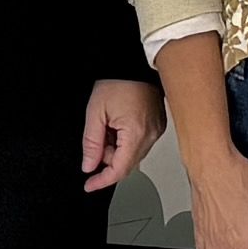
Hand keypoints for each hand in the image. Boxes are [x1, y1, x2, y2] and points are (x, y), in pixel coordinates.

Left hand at [76, 78, 157, 192]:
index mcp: (136, 133)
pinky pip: (140, 142)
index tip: (90, 185)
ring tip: (109, 124)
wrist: (133, 63)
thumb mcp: (95, 112)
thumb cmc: (118, 80)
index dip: (102, 180)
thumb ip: (91, 143)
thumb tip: (89, 165)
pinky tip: (119, 123)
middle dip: (107, 157)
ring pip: (132, 153)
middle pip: (126, 163)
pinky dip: (126, 140)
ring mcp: (157, 130)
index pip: (119, 170)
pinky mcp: (158, 125)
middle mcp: (151, 135)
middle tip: (98, 137)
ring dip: (116, 148)